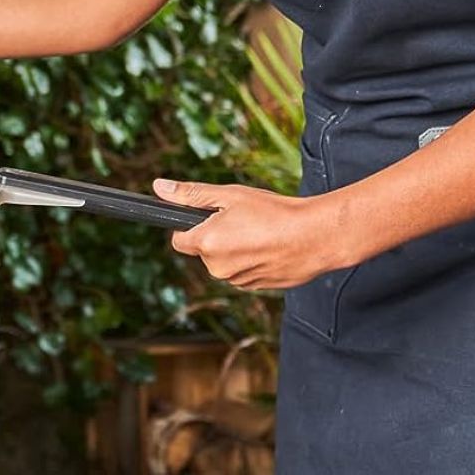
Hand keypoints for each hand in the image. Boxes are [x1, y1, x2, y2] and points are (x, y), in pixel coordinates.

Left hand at [154, 178, 352, 289]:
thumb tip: (158, 188)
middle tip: (243, 219)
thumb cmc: (274, 213)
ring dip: (236, 248)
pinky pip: (244, 272)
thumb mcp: (229, 195)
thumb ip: (190, 194)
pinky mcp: (257, 287)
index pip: (179, 240)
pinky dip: (252, 260)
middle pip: (204, 250)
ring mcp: (238, 281)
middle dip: (217, 236)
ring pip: (226, 262)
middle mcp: (218, 268)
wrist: (316, 237)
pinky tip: (270, 246)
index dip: (191, 226)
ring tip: (261, 231)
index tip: (207, 216)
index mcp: (206, 244)